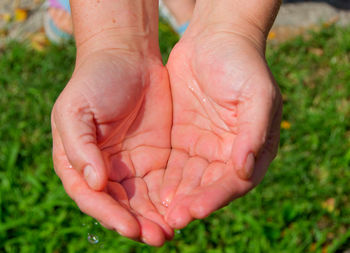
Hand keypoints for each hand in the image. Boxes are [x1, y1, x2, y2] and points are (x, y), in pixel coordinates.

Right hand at [51, 49, 172, 245]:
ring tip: (171, 232)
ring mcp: (131, 165)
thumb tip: (93, 183)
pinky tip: (182, 208)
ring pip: (143, 201)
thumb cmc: (95, 80)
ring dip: (155, 218)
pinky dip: (170, 199)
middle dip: (138, 224)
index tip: (131, 228)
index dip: (110, 215)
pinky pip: (162, 183)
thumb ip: (79, 147)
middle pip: (120, 206)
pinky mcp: (156, 156)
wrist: (128, 57)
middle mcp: (105, 169)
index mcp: (80, 162)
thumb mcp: (75, 110)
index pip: (92, 197)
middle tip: (158, 238)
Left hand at [161, 25, 282, 228]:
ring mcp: (203, 146)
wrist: (215, 39)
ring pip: (188, 179)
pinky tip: (149, 191)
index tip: (194, 210)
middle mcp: (227, 153)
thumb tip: (245, 170)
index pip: (235, 181)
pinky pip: (172, 164)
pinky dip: (162, 179)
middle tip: (170, 221)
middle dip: (190, 203)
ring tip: (156, 214)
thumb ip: (253, 133)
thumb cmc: (242, 63)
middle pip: (208, 186)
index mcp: (251, 147)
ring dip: (174, 197)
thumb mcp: (257, 94)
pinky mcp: (182, 138)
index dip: (215, 197)